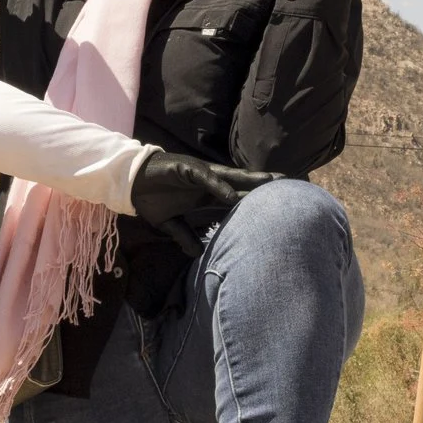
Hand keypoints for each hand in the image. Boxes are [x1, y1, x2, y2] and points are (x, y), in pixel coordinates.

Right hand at [130, 150, 273, 255]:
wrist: (130, 182)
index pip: (238, 195)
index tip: (280, 203)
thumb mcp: (170, 223)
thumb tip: (195, 254)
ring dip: (250, 180)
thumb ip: (184, 235)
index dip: (257, 198)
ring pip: (231, 176)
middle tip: (291, 183)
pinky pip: (206, 177)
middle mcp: (209, 182)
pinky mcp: (186, 169)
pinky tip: (232, 195)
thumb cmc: (152, 198)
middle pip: (243, 182)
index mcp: (207, 194)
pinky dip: (219, 186)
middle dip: (265, 183)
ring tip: (272, 183)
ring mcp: (199, 174)